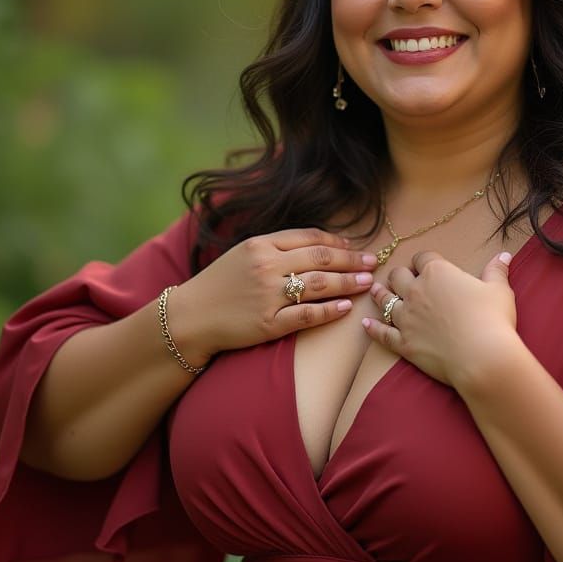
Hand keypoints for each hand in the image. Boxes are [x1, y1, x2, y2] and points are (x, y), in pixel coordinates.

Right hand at [169, 228, 377, 363]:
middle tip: (372, 262)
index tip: (354, 246)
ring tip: (367, 282)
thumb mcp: (244, 253)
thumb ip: (276, 247)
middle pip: (321, 258)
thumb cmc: (219, 284)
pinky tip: (346, 308)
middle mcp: (267, 266)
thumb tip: (317, 244)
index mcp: (261, 245)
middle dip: (351, 259)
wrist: (190, 317)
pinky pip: (307, 315)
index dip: (337, 241)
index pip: (310, 237)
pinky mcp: (268, 323)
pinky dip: (329, 311)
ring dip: (348, 282)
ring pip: (320, 284)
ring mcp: (268, 295)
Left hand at [363, 250, 518, 389]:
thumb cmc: (493, 320)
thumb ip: (496, 271)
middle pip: (398, 276)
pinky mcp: (403, 343)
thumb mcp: (499, 290)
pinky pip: (382, 333)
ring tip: (376, 291)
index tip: (425, 264)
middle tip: (401, 278)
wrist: (483, 357)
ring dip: (380, 295)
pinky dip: (373, 328)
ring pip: (384, 301)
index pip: (422, 257)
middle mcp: (416, 292)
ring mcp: (407, 318)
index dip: (423, 260)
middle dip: (399, 275)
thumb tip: (504, 255)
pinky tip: (366, 324)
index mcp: (438, 273)